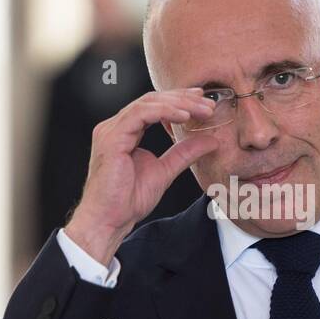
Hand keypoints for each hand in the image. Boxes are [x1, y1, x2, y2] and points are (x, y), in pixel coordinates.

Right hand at [64, 89, 219, 264]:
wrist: (109, 220)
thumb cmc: (127, 201)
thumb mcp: (165, 171)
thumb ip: (184, 154)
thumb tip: (210, 140)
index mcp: (125, 133)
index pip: (153, 107)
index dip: (179, 101)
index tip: (203, 102)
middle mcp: (115, 127)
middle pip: (152, 100)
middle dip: (183, 98)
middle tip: (208, 103)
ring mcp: (111, 131)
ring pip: (147, 103)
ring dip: (178, 103)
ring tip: (202, 110)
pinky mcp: (111, 138)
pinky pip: (140, 114)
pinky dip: (164, 111)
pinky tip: (183, 116)